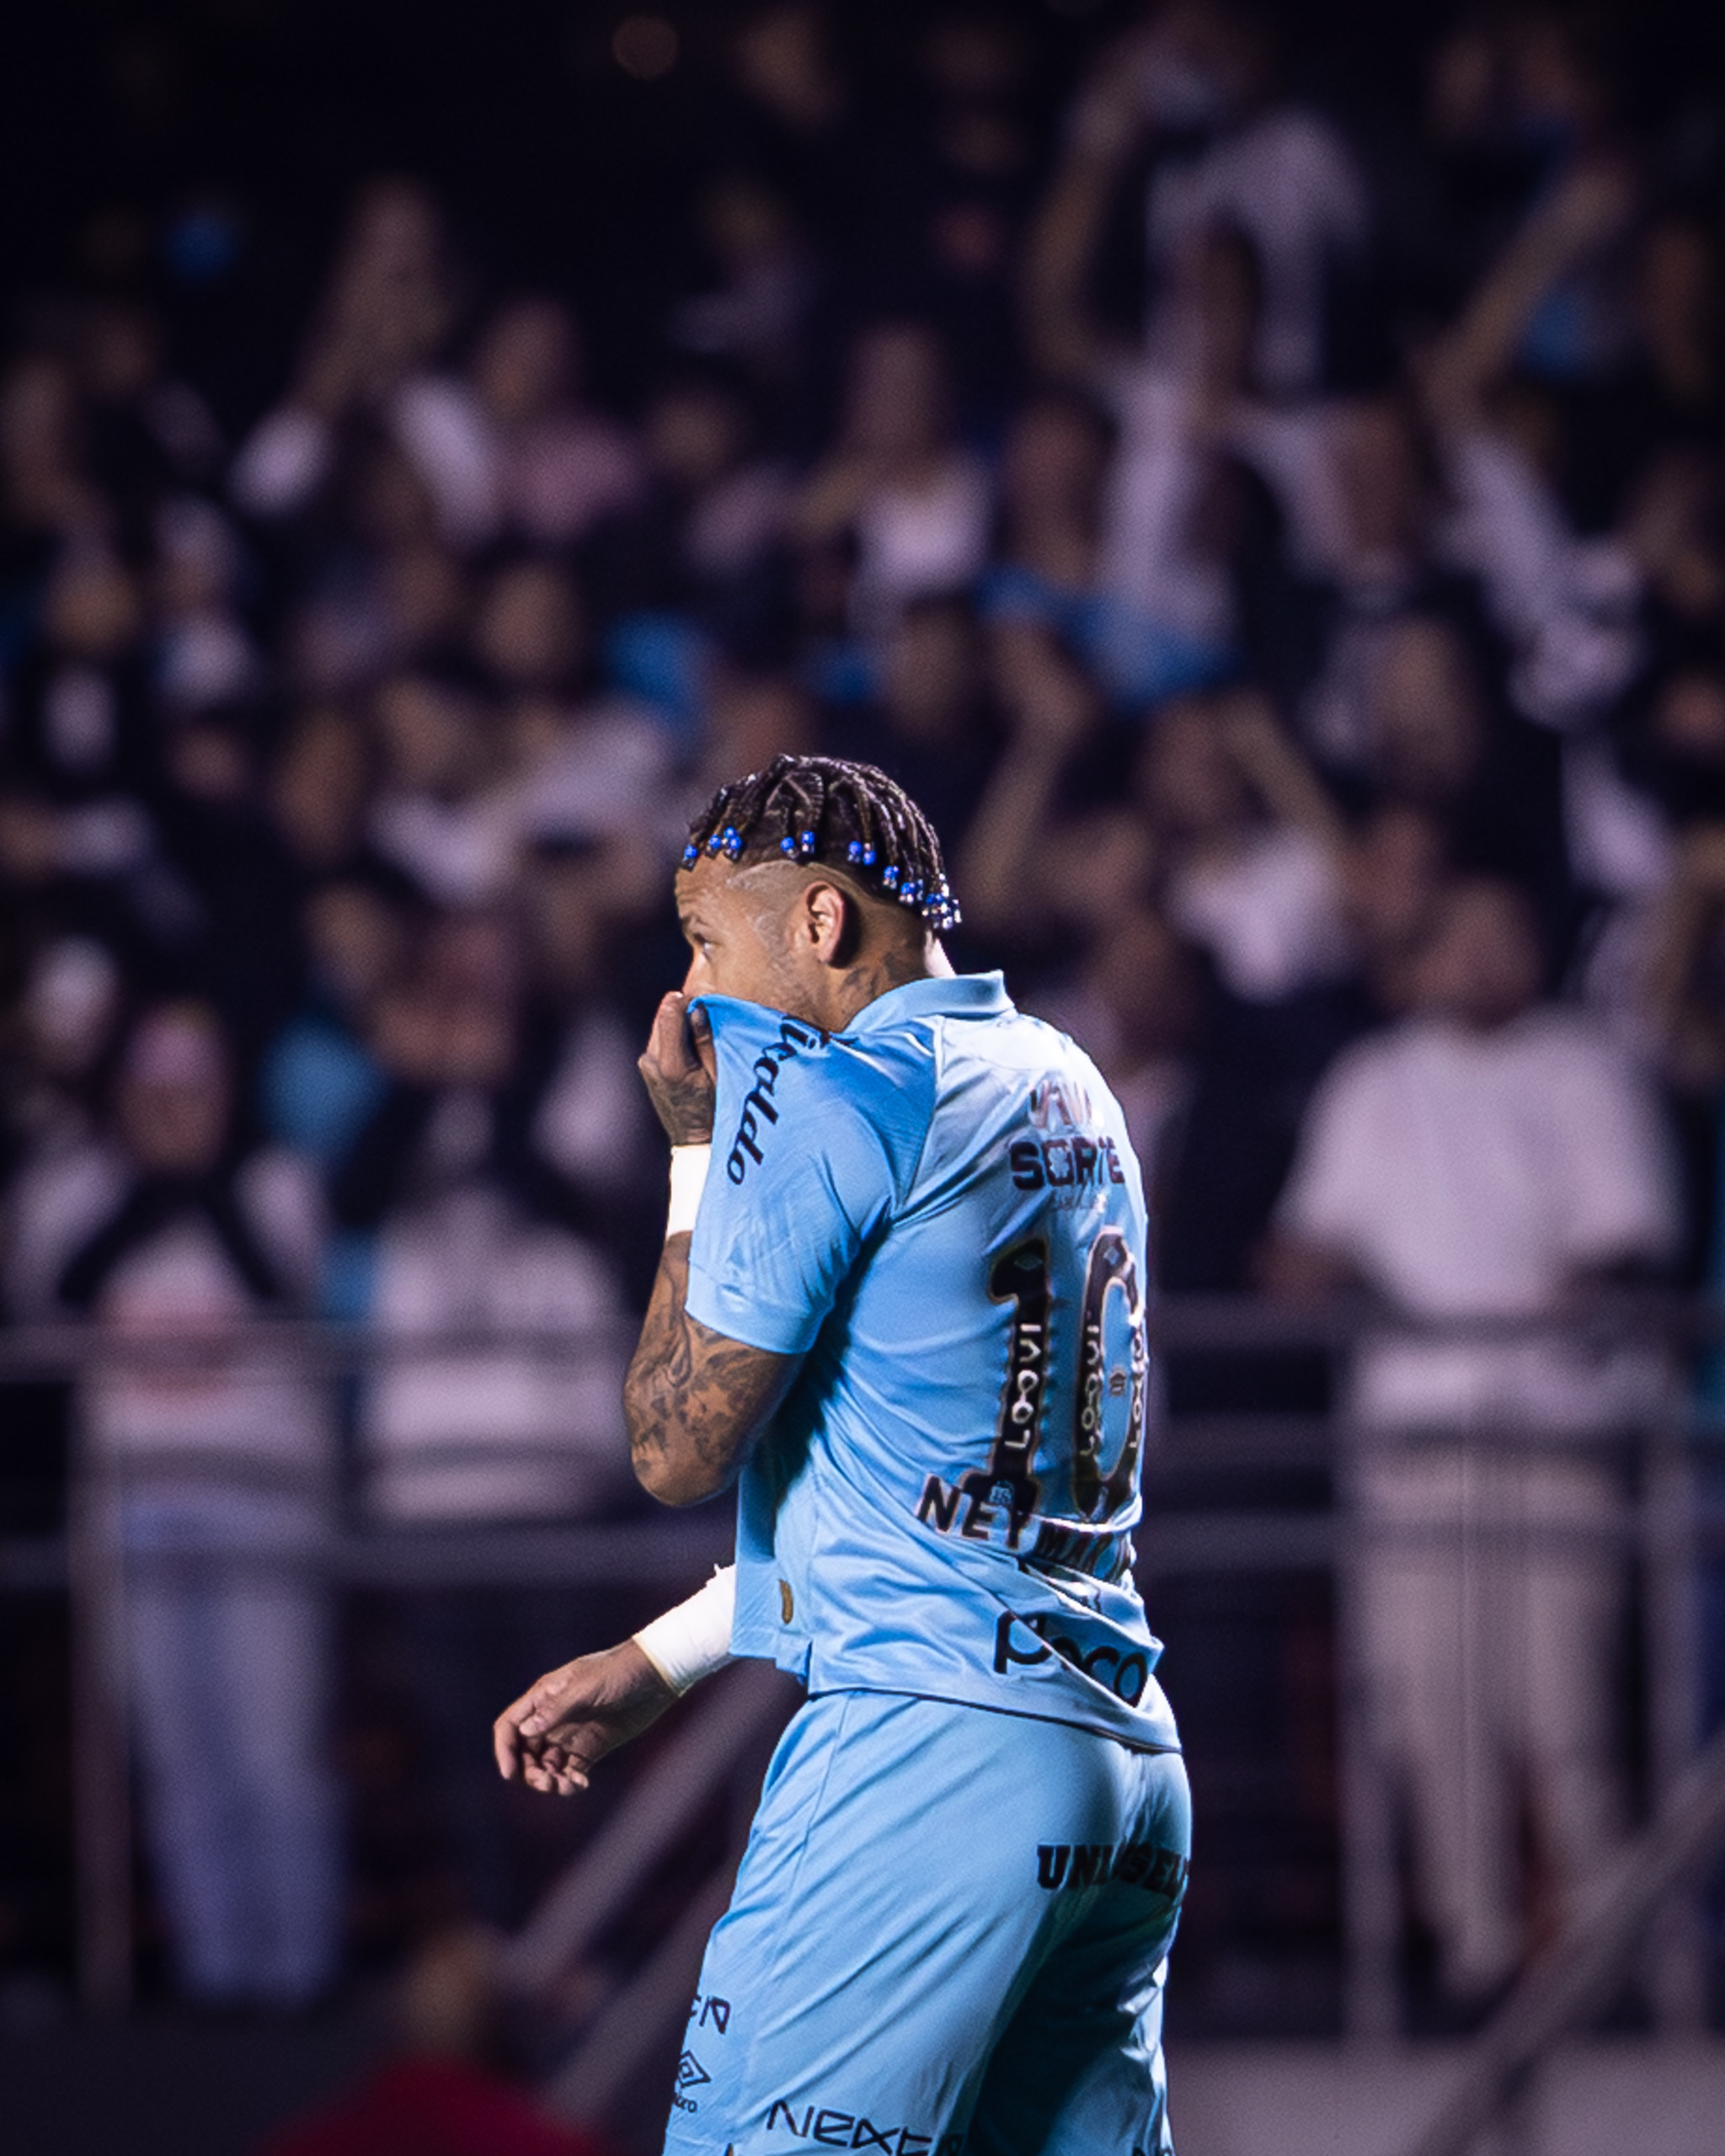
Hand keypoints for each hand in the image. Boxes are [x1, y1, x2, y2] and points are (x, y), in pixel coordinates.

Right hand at [493, 1638, 676, 1795]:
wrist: (656, 1675)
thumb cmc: (619, 1672)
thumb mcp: (586, 1687)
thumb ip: (556, 1710)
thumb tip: (526, 1730)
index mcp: (544, 1698)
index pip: (510, 1727)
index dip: (504, 1750)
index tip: (510, 1774)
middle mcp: (552, 1719)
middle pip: (524, 1753)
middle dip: (529, 1773)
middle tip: (547, 1783)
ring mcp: (570, 1735)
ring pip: (545, 1766)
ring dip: (549, 1781)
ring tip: (567, 1786)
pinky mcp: (589, 1749)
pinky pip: (569, 1772)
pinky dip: (569, 1782)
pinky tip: (581, 1783)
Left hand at [638, 991, 716, 1145]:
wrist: (693, 1140)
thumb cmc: (715, 1110)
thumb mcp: (720, 1075)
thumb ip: (707, 1041)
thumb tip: (697, 1008)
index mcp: (672, 1064)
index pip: (670, 1014)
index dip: (687, 998)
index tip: (703, 993)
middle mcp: (651, 1061)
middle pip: (665, 1016)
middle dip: (685, 1011)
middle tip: (708, 1013)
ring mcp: (645, 1064)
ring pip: (662, 1026)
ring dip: (680, 1024)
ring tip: (701, 1033)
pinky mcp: (645, 1065)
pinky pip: (660, 1039)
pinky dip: (675, 1036)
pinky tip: (690, 1048)